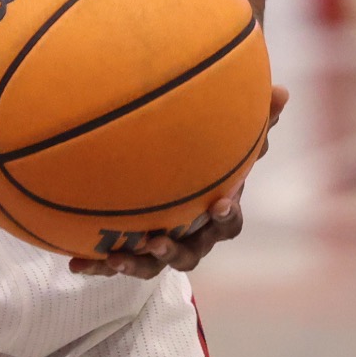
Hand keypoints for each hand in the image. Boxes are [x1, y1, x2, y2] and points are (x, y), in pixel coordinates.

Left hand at [66, 85, 288, 279]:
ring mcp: (159, 244)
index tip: (220, 203)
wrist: (170, 175)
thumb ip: (254, 117)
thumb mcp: (229, 134)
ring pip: (151, 266)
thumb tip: (283, 90)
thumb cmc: (208, 154)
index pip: (230, 222)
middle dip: (173, 252)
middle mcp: (190, 236)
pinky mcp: (130, 247)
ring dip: (135, 264)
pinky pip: (115, 261)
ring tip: (114, 257)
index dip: (227, 216)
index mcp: (216, 214)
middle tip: (157, 241)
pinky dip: (96, 264)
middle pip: (189, 256)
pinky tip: (73, 262)